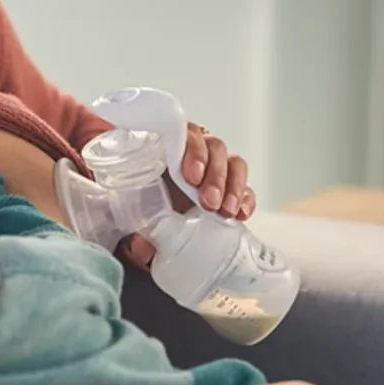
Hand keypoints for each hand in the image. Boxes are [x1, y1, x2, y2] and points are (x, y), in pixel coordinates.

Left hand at [122, 123, 255, 269]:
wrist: (158, 222)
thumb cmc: (145, 202)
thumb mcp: (137, 207)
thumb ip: (138, 221)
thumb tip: (140, 248)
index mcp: (172, 147)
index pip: (188, 136)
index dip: (193, 152)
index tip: (191, 177)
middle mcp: (197, 154)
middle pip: (215, 148)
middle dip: (215, 175)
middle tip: (209, 202)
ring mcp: (217, 170)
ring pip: (235, 164)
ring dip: (233, 186)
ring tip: (226, 211)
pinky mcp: (231, 190)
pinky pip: (246, 188)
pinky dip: (247, 199)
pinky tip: (241, 214)